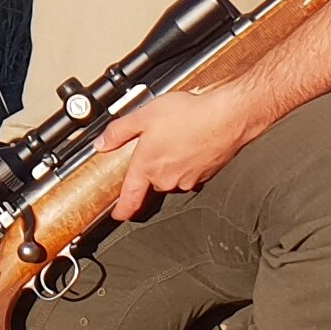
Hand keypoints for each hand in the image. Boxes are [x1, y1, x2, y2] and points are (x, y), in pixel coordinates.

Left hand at [96, 82, 262, 222]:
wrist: (228, 117)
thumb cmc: (190, 116)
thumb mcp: (144, 115)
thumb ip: (119, 131)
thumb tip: (102, 143)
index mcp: (148, 168)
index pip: (130, 200)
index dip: (122, 210)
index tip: (118, 214)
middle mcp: (168, 179)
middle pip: (152, 182)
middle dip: (151, 167)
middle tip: (154, 144)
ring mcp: (188, 179)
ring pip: (172, 176)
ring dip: (171, 162)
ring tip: (176, 137)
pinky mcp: (205, 175)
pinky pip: (190, 171)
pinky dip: (188, 160)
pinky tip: (191, 140)